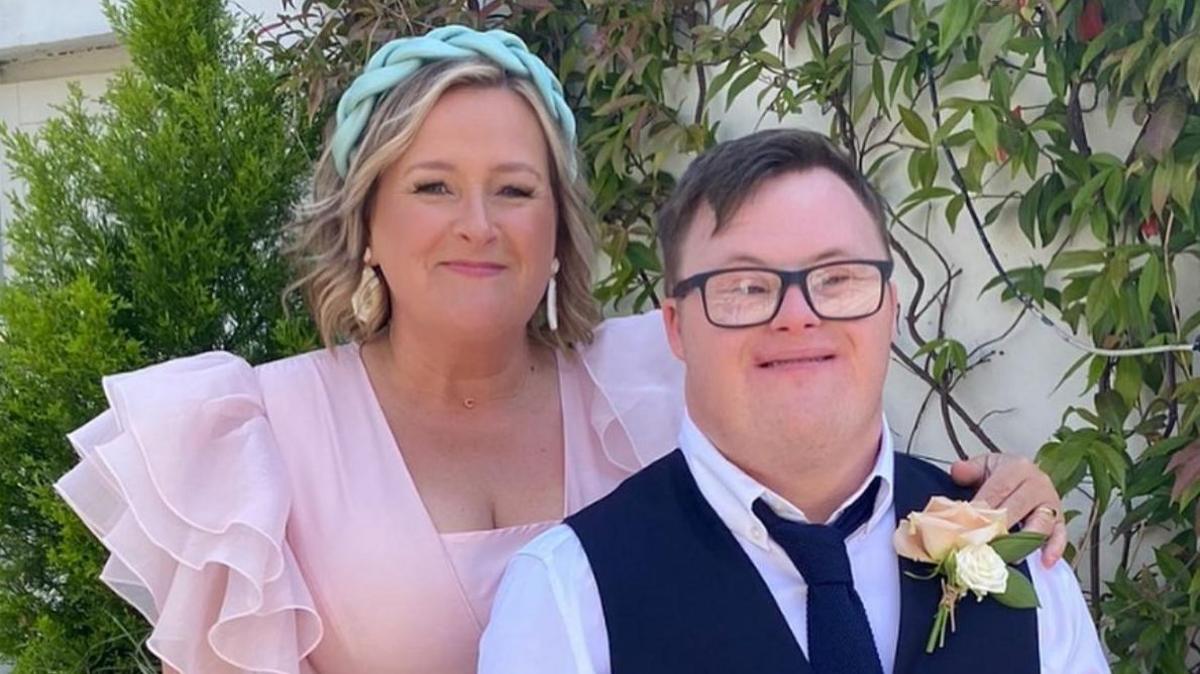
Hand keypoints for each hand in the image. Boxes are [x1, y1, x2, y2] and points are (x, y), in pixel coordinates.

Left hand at [950, 453, 1066, 568]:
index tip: (967, 525)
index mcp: (1018, 468)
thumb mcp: (985, 465)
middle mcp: (1038, 484)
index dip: (982, 508)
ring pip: (1040, 523)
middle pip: (1017, 507)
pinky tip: (1045, 561)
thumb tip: (958, 472)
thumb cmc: (1003, 475)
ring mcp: (1051, 503)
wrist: (1025, 475)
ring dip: (1023, 541)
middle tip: (981, 545)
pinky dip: (1054, 548)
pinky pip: (1060, 535)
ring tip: (1008, 556)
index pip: (998, 489)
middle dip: (998, 528)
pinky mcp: (1060, 520)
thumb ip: (970, 468)